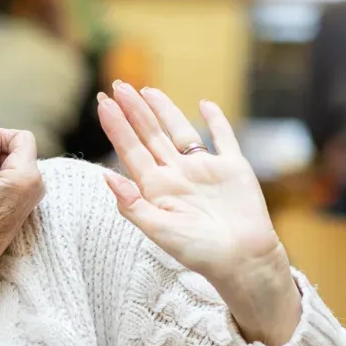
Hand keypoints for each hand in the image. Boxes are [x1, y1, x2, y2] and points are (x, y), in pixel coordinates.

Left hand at [99, 82, 299, 345]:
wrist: (242, 260)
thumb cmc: (199, 252)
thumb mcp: (158, 231)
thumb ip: (132, 204)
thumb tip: (105, 177)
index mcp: (156, 189)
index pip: (131, 150)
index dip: (117, 126)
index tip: (103, 104)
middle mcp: (177, 175)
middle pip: (150, 136)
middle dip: (134, 111)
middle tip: (117, 85)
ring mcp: (204, 170)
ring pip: (180, 132)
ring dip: (164, 111)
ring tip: (146, 90)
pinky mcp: (233, 168)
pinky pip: (223, 138)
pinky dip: (215, 121)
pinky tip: (205, 104)